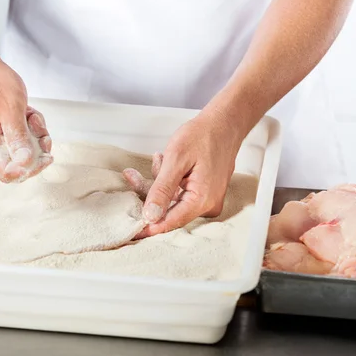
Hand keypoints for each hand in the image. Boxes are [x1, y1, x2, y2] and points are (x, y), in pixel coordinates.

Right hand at [0, 53, 51, 182]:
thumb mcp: (10, 106)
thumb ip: (18, 135)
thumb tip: (26, 162)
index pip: (6, 171)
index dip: (27, 168)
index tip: (43, 156)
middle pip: (17, 166)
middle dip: (35, 149)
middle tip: (40, 130)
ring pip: (23, 153)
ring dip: (34, 136)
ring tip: (31, 115)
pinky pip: (22, 143)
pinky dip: (30, 130)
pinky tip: (27, 115)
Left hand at [125, 111, 243, 237]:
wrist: (224, 123)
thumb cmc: (203, 136)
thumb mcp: (176, 160)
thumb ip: (162, 190)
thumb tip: (151, 216)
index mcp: (201, 200)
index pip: (169, 222)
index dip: (148, 227)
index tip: (130, 231)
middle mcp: (208, 205)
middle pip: (168, 211)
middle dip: (149, 192)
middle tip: (132, 175)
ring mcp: (208, 200)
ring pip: (172, 201)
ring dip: (159, 183)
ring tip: (159, 159)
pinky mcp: (206, 194)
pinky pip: (180, 194)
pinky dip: (169, 181)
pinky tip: (166, 162)